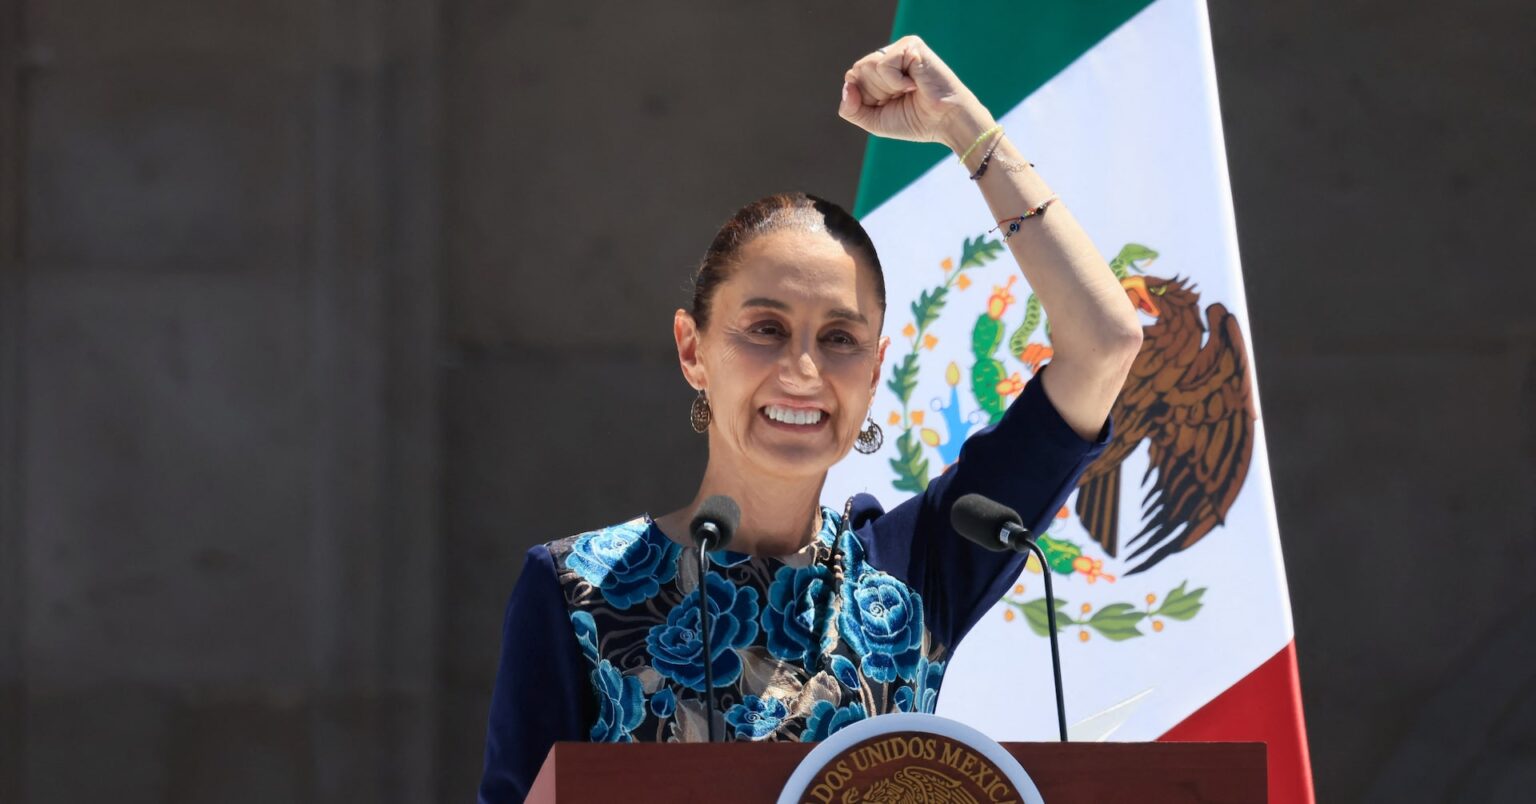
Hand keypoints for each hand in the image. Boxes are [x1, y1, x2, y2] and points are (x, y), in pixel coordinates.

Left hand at [837, 35, 989, 150]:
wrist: (945, 122)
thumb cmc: (915, 121)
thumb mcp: (873, 121)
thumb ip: (850, 108)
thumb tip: (847, 85)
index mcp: (878, 72)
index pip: (851, 80)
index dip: (865, 99)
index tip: (890, 105)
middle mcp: (887, 56)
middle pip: (857, 72)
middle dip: (876, 94)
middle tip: (902, 97)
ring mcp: (899, 49)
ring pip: (867, 67)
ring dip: (886, 88)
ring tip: (909, 89)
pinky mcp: (910, 45)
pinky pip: (883, 65)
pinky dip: (896, 82)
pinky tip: (915, 84)